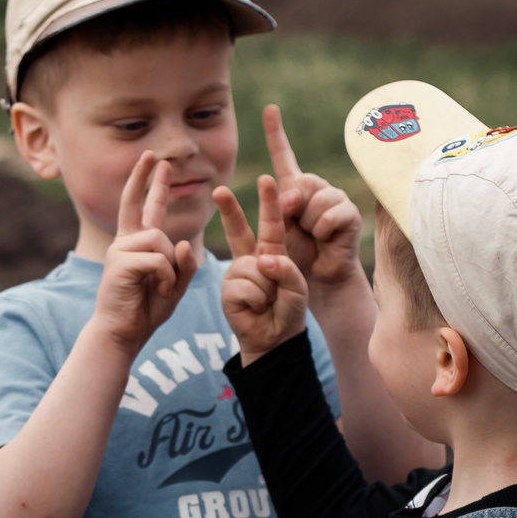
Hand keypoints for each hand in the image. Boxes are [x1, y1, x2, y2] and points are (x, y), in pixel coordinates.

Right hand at [98, 151, 201, 351]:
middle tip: (152, 154)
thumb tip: (184, 242)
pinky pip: (157, 258)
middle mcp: (125, 242)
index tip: (153, 161)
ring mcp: (120, 251)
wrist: (121, 334)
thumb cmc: (145, 311)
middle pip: (135, 203)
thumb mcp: (175, 285)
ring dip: (170, 264)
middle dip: (146, 178)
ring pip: (160, 238)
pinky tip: (158, 290)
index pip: (143, 207)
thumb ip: (184, 265)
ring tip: (162, 286)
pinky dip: (165, 276)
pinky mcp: (119, 264)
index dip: (148, 183)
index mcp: (137, 245)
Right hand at [215, 175, 310, 363]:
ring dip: (267, 289)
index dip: (269, 202)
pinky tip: (254, 308)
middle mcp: (250, 258)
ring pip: (253, 268)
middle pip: (238, 229)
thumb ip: (286, 270)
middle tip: (219, 190)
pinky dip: (256, 300)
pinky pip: (245, 287)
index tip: (266, 179)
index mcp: (270, 251)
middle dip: (229, 209)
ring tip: (266, 301)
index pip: (270, 223)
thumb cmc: (288, 310)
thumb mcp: (297, 287)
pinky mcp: (227, 289)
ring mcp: (236, 273)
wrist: (275, 338)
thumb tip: (262, 260)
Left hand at [259, 103, 363, 291]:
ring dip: (308, 223)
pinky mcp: (349, 213)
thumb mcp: (278, 230)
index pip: (284, 157)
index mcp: (293, 189)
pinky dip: (323, 230)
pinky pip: (330, 214)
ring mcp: (334, 198)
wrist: (316, 279)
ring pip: (316, 199)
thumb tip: (293, 193)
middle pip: (302, 181)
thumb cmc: (293, 256)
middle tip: (297, 226)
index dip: (276, 133)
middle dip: (294, 206)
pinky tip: (326, 239)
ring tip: (312, 236)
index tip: (269, 108)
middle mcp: (315, 189)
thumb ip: (280, 207)